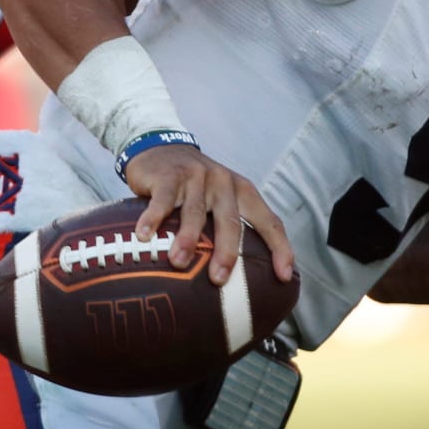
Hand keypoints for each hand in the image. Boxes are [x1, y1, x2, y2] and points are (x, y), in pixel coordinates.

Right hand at [123, 144, 293, 286]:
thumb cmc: (193, 185)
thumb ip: (226, 227)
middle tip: (219, 279)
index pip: (268, 220)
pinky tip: (145, 236)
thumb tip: (235, 282)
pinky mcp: (168, 175)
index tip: (283, 276)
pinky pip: (162, 200)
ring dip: (187, 238)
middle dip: (226, 252)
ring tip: (179, 262)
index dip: (279, 247)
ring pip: (195, 212)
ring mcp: (195, 177)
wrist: (160, 146)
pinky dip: (153, 219)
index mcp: (241, 190)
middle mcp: (223, 182)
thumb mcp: (218, 197)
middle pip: (230, 221)